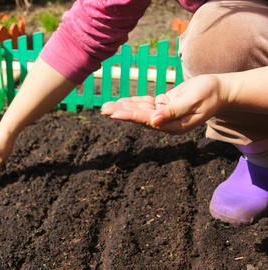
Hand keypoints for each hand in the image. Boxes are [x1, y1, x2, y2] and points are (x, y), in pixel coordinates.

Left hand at [101, 74, 223, 134]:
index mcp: (174, 125)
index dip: (130, 116)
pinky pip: (147, 104)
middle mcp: (167, 123)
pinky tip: (121, 101)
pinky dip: (134, 102)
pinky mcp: (165, 106)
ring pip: (141, 111)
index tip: (114, 113)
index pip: (147, 120)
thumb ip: (174, 111)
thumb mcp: (193, 100)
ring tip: (106, 107)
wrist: (220, 90)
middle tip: (103, 109)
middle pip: (140, 117)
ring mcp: (165, 115)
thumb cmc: (209, 94)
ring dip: (124, 107)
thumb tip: (154, 121)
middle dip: (121, 112)